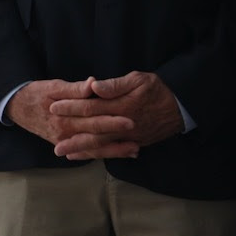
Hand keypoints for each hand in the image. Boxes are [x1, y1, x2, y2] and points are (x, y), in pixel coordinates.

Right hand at [5, 78, 133, 148]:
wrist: (16, 107)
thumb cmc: (36, 93)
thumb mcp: (52, 86)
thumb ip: (74, 88)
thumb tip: (92, 84)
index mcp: (63, 117)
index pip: (91, 119)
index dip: (111, 120)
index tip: (129, 119)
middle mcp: (64, 133)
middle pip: (95, 136)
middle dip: (117, 137)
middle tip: (138, 136)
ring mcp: (64, 141)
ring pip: (93, 148)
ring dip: (114, 150)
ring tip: (134, 150)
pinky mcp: (64, 144)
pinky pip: (86, 151)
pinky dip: (103, 153)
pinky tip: (120, 153)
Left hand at [49, 71, 183, 159]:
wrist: (183, 107)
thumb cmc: (158, 89)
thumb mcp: (138, 80)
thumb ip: (115, 85)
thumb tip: (94, 86)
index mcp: (122, 106)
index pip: (91, 107)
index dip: (71, 106)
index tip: (53, 106)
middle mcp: (124, 125)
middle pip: (93, 131)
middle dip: (72, 134)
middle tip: (53, 138)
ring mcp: (130, 137)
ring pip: (102, 145)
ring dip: (82, 149)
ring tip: (62, 152)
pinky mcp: (135, 143)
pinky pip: (113, 151)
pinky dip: (98, 154)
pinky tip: (84, 156)